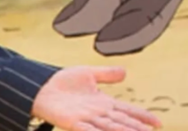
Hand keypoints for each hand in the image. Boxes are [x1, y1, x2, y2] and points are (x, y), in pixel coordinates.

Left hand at [32, 66, 161, 129]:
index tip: (157, 123)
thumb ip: (106, 74)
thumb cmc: (62, 82)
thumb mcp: (87, 73)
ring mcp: (86, 118)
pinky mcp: (72, 122)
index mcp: (103, 103)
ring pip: (109, 127)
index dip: (141, 116)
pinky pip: (87, 129)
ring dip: (122, 130)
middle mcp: (97, 113)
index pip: (127, 110)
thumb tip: (125, 71)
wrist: (40, 86)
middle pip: (121, 121)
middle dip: (135, 127)